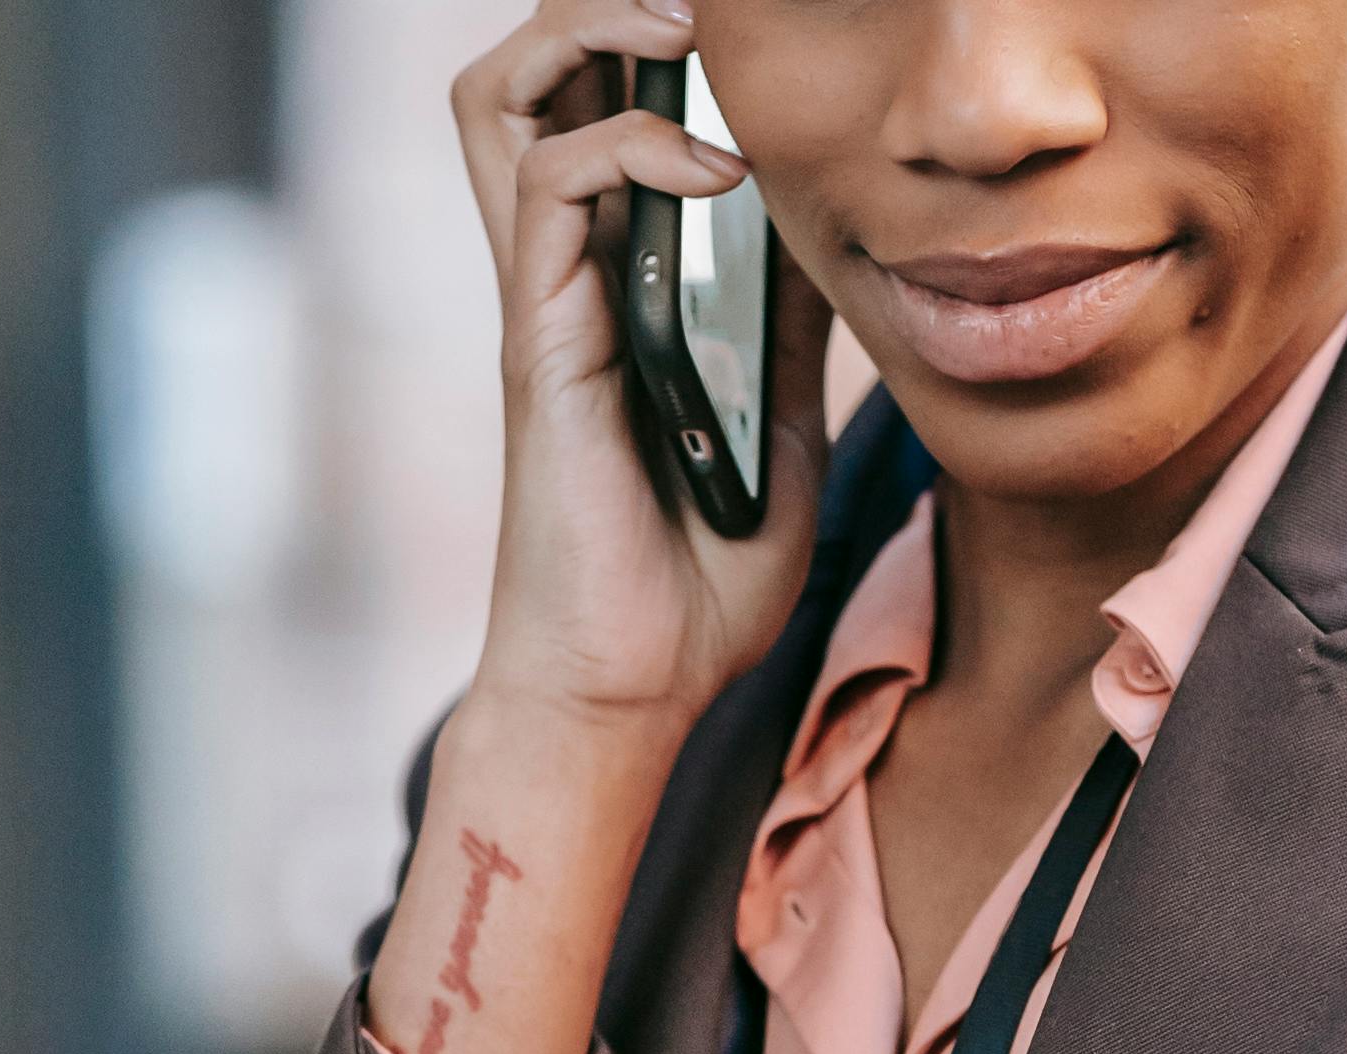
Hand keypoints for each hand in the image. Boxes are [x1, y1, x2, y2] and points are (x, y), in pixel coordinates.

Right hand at [455, 0, 833, 743]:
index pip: (597, 121)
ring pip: (509, 97)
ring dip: (592, 33)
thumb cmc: (693, 593)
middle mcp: (564, 280)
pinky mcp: (542, 341)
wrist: (633, 693)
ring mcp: (545, 304)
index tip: (739, 48)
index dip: (648, 58)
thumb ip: (793, 343)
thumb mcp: (782, 441)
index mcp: (614, 295)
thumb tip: (837, 247)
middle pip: (528, 79)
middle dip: (597, 9)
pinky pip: (556, 184)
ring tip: (680, 31)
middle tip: (689, 12)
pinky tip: (717, 174)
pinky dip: (637, 146)